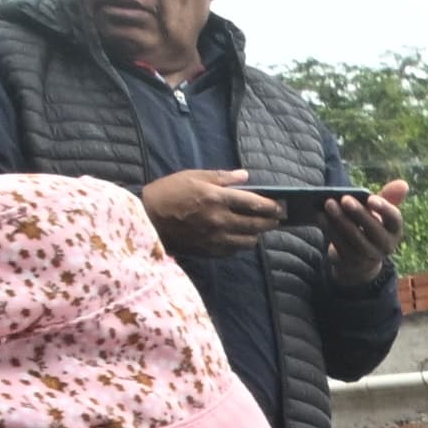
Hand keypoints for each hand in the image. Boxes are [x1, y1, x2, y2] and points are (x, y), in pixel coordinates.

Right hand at [140, 165, 280, 261]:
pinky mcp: (210, 251)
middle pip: (256, 224)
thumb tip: (245, 176)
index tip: (280, 206)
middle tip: (276, 218)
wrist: (146, 219)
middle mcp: (220, 220)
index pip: (254, 203)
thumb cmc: (168, 192)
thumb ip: (222, 177)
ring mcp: (216, 238)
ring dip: (256, 234)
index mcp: (216, 198)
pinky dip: (240, 243)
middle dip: (270, 221)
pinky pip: (234, 250)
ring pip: (248, 241)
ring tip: (258, 228)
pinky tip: (239, 237)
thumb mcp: (193, 176)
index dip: (271, 206)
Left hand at [320, 179, 407, 285]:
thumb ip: (389, 197)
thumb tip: (403, 184)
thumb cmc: (370, 226)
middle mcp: (386, 246)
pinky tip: (320, 216)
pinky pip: (340, 244)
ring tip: (328, 204)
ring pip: (355, 238)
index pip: (394, 219)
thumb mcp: (379, 213)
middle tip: (345, 199)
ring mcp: (369, 256)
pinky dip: (330, 229)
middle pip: (373, 229)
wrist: (360, 260)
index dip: (384, 209)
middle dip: (359, 213)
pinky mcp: (351, 262)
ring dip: (340, 220)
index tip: (371, 198)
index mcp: (394, 230)